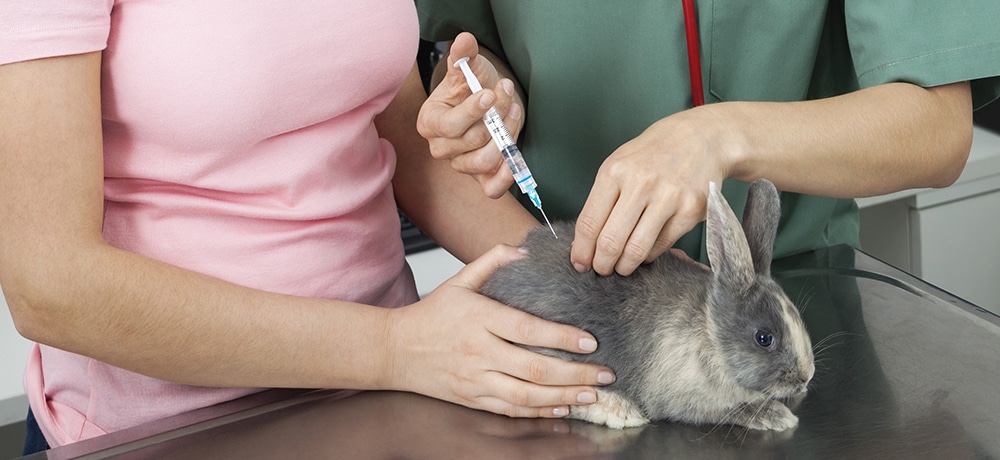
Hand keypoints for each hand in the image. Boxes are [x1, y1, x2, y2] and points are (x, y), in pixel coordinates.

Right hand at [385, 244, 614, 417]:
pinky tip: (562, 409)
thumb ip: (492, 261)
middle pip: (535, 368)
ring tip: (593, 395)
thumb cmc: (431, 316)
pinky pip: (511, 410)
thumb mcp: (458, 281)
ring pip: (526, 396)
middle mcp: (479, 352)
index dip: (563, 338)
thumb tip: (525, 251)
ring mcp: (475, 379)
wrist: (394, 351)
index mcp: (479, 319)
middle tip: (606, 374)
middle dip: (576, 374)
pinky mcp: (472, 399)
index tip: (591, 342)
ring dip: (564, 398)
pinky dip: (539, 413)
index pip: (528, 329)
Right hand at [416, 32, 523, 197]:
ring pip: (484, 161)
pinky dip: (506, 177)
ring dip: (507, 136)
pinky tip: (515, 157)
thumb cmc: (470, 87)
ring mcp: (460, 164)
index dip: (472, 112)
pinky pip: (491, 188)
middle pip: (473, 141)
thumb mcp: (467, 69)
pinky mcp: (480, 177)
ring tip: (514, 112)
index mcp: (429, 122)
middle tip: (508, 94)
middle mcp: (440, 148)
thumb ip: (463, 56)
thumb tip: (464, 41)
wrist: (481, 101)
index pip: (450, 126)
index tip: (490, 94)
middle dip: (497, 116)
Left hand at [571, 107, 733, 275]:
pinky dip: (649, 255)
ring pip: (636, 250)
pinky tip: (644, 252)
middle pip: (610, 242)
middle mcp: (641, 184)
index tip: (580, 263)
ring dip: (624, 266)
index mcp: (615, 172)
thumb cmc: (653, 154)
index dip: (582, 250)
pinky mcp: (690, 210)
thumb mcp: (619, 164)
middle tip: (601, 269)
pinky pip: (661, 245)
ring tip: (621, 267)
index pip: (589, 223)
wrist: (701, 138)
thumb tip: (586, 242)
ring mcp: (668, 198)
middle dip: (602, 264)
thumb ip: (602, 199)